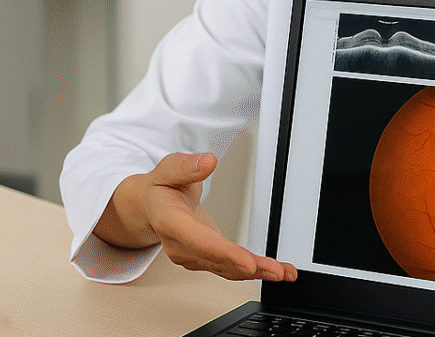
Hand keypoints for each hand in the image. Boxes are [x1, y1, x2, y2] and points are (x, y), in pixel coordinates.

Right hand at [97, 152, 297, 281]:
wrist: (150, 205)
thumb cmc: (160, 188)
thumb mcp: (168, 169)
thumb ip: (186, 166)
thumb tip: (208, 161)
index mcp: (170, 222)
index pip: (198, 240)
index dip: (223, 253)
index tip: (247, 261)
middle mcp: (181, 246)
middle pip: (217, 260)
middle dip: (248, 267)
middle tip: (276, 271)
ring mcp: (193, 256)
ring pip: (226, 268)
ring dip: (256, 272)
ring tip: (283, 272)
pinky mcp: (206, 259)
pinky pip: (230, 268)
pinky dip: (254, 271)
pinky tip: (276, 271)